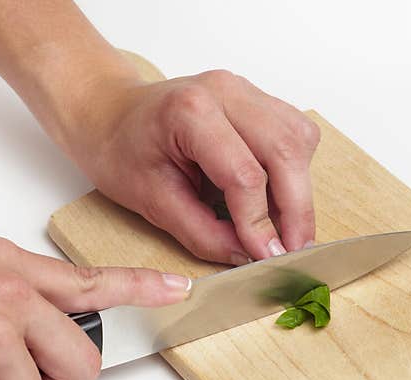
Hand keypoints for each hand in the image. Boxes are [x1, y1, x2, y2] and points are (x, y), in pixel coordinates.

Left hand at [62, 69, 321, 264]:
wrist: (110, 114)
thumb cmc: (120, 150)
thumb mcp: (152, 202)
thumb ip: (202, 233)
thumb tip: (247, 256)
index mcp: (190, 112)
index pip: (245, 174)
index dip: (260, 223)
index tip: (267, 256)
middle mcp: (225, 92)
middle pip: (285, 150)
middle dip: (296, 209)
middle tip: (294, 250)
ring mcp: (244, 91)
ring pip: (299, 139)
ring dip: (300, 189)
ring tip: (285, 228)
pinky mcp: (256, 100)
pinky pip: (294, 133)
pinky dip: (294, 170)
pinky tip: (277, 197)